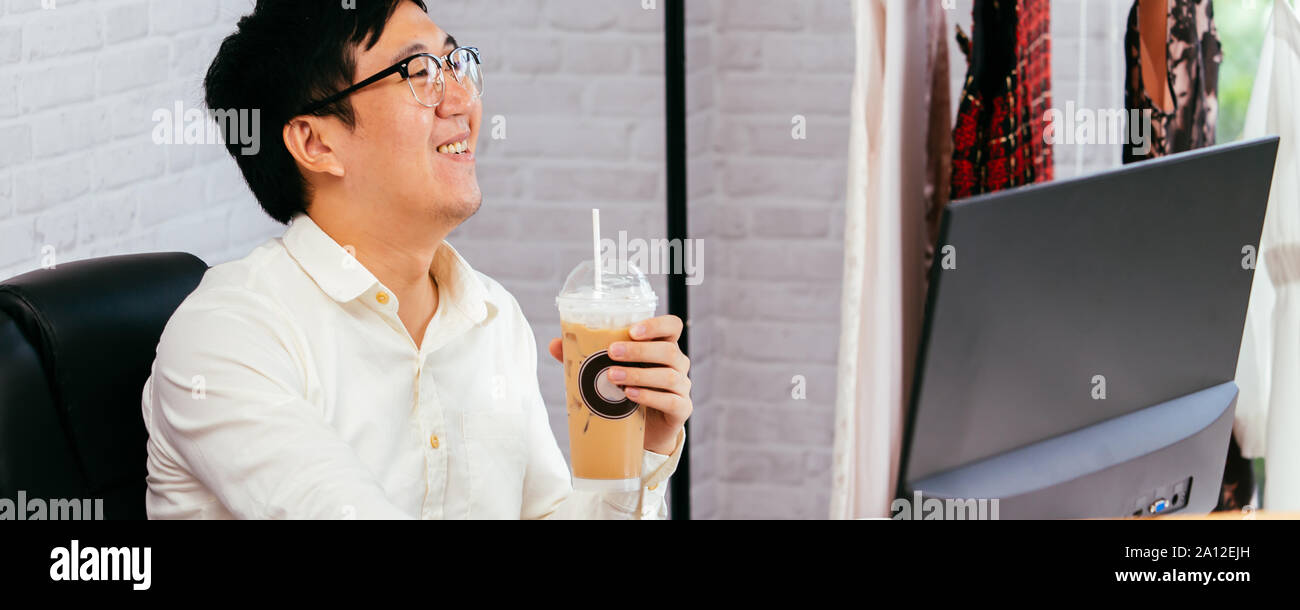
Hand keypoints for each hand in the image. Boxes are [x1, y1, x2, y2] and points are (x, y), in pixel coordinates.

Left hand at [548, 315, 691, 455]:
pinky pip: (671, 400)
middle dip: (639, 351)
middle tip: (611, 352)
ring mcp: (682, 387)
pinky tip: (630, 396)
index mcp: (662, 347)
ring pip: (669, 375)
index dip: (657, 324)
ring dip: (639, 375)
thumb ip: (586, 357)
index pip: (672, 326)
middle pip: (669, 350)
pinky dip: (650, 396)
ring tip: (612, 377)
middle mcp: (677, 364)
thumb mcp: (609, 372)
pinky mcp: (681, 409)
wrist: (644, 431)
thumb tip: (555, 344)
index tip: (632, 330)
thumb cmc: (627, 393)